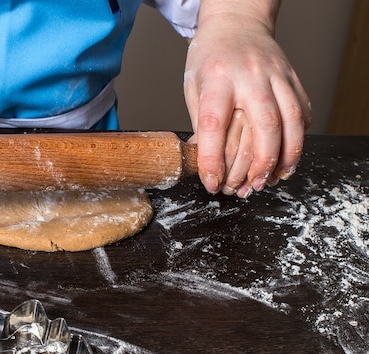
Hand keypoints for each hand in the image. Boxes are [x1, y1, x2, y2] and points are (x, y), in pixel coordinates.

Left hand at [184, 1, 311, 196]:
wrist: (236, 24)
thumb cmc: (210, 58)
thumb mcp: (193, 87)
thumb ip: (202, 123)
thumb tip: (206, 162)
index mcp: (218, 79)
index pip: (215, 125)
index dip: (212, 159)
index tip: (212, 183)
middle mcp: (250, 76)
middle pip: (265, 124)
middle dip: (260, 163)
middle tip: (251, 186)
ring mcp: (276, 76)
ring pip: (291, 120)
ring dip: (287, 156)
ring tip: (275, 178)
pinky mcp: (293, 79)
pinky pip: (302, 112)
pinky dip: (298, 139)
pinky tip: (288, 156)